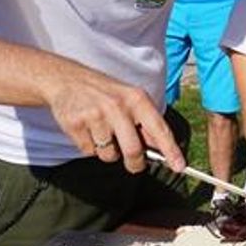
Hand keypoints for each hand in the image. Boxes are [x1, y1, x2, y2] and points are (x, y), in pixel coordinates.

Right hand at [47, 74, 185, 173]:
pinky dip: (91, 148)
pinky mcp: (76, 125)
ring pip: (109, 155)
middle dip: (136, 164)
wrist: (66, 79)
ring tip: (103, 134)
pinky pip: (89, 152)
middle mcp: (118, 106)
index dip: (171, 151)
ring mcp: (96, 115)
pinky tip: (88, 130)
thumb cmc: (104, 93)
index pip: (159, 129)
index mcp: (137, 99)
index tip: (179, 166)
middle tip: (135, 165)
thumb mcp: (130, 98)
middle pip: (134, 151)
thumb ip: (146, 122)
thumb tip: (161, 150)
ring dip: (109, 153)